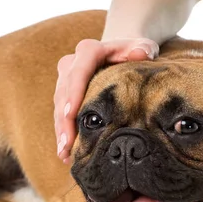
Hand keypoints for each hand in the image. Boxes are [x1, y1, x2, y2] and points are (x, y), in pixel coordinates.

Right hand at [54, 38, 158, 161]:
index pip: (78, 71)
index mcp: (88, 51)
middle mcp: (71, 64)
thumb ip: (144, 49)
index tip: (71, 113)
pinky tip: (66, 154)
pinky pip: (61, 116)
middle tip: (67, 143)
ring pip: (59, 108)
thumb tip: (140, 53)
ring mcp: (65, 81)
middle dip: (64, 121)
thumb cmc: (134, 52)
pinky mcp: (64, 96)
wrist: (119, 55)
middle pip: (63, 94)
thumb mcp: (142, 47)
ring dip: (61, 131)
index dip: (73, 93)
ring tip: (65, 154)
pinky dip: (64, 134)